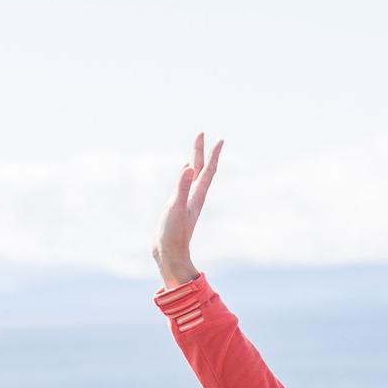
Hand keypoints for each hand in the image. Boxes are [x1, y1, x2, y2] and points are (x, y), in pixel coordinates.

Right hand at [153, 133, 221, 287]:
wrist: (169, 254)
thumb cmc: (172, 234)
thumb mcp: (176, 208)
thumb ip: (182, 188)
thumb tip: (189, 168)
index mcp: (196, 196)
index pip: (207, 171)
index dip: (212, 154)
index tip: (218, 140)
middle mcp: (194, 196)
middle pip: (200, 169)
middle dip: (200, 151)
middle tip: (201, 133)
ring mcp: (186, 201)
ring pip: (192, 176)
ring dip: (194, 160)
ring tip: (195, 148)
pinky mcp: (177, 206)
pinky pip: (184, 184)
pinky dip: (185, 174)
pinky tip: (185, 171)